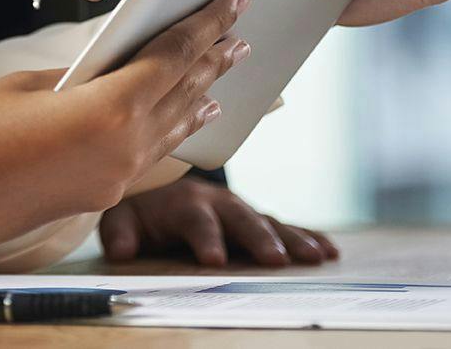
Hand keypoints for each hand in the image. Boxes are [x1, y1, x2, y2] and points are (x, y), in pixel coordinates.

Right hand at [0, 0, 251, 253]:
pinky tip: (187, 120)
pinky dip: (175, 130)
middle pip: (185, 91)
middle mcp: (126, 149)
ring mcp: (114, 180)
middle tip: (241, 29)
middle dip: (214, 57)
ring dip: (201, 94)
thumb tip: (112, 68)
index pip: (176, 56)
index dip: (209, 23)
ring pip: (174, 127)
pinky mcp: (97, 197)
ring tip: (226, 68)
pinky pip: (153, 156)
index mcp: (113, 110)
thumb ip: (81, 74)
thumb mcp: (28, 85)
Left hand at [100, 177, 340, 267]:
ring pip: (269, 222)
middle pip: (241, 219)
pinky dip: (308, 236)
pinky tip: (329, 250)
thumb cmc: (140, 210)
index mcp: (184, 201)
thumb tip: (122, 251)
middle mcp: (217, 202)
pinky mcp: (257, 220)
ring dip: (292, 239)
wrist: (157, 189)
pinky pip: (285, 227)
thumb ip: (121, 232)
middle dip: (258, 239)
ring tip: (316, 257)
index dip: (205, 237)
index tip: (213, 260)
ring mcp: (241, 210)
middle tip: (275, 260)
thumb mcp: (122, 218)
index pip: (196, 219)